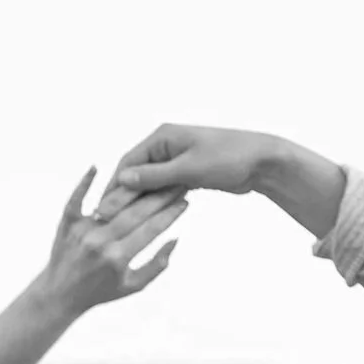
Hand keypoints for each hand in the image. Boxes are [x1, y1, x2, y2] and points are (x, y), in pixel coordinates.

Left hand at [33, 170, 186, 317]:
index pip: (152, 229)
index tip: (185, 202)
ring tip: (152, 176)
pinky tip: (95, 167)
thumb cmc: (101, 291)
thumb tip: (175, 239)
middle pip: (137, 212)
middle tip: (176, 182)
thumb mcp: (133, 286)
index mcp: (118, 258)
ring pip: (114, 202)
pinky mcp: (67, 223)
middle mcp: (100, 242)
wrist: (60, 294)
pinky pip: (76, 198)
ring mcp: (83, 230)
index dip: (171, 214)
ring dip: (135, 187)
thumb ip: (156, 265)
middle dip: (160, 196)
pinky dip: (85, 183)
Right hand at [97, 123, 283, 217]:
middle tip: (105, 221)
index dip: (114, 187)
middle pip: (136, 174)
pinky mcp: (187, 173)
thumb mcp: (188, 168)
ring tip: (120, 225)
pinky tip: (144, 220)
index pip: (128, 163)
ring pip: (149, 184)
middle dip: (122, 197)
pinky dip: (155, 202)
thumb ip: (155, 176)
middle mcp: (165, 146)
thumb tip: (123, 180)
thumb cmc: (228, 157)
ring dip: (137, 202)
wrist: (262, 162)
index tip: (101, 208)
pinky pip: (164, 189)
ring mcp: (176, 160)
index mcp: (162, 137)